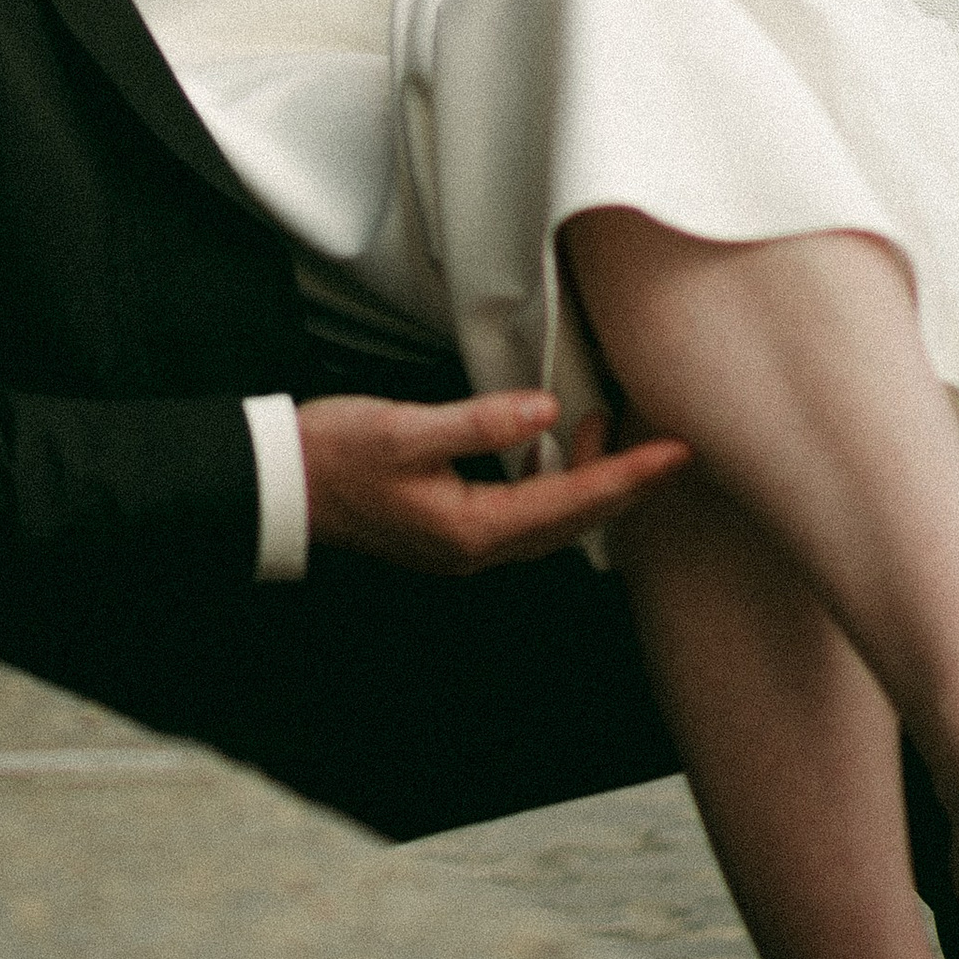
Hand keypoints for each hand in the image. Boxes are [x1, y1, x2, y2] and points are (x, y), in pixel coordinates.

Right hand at [297, 391, 688, 570]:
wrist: (282, 485)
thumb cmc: (335, 456)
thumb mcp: (406, 430)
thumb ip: (479, 421)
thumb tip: (546, 410)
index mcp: (474, 529)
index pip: (574, 502)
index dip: (629, 475)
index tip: (676, 454)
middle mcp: (478, 548)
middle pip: (574, 521)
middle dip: (625, 484)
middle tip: (668, 447)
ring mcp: (465, 543)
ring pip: (552, 519)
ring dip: (589, 481)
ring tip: (609, 426)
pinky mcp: (452, 528)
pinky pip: (525, 512)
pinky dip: (555, 482)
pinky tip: (553, 446)